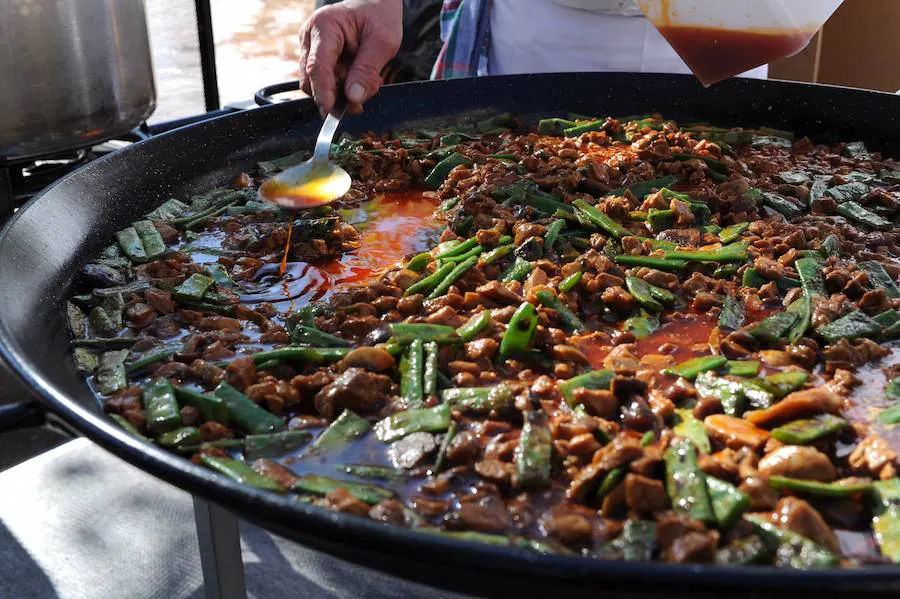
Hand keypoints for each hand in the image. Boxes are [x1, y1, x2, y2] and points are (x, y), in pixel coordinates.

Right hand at [298, 0, 402, 116]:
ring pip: (317, 83)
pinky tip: (359, 79)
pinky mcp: (316, 56)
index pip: (317, 66)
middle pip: (311, 79)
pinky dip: (342, 86)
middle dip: (336, 94)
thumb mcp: (383, 42)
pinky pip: (324, 80)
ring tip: (368, 81)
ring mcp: (311, 47)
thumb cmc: (379, 16)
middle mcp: (311, 36)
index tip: (331, 111)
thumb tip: (353, 98)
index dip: (323, 92)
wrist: (376, 3)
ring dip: (342, 91)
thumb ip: (367, 70)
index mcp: (325, 26)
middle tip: (364, 98)